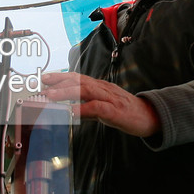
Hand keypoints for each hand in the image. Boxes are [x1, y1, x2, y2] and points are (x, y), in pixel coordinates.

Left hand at [38, 72, 159, 137]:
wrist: (150, 116)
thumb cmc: (126, 111)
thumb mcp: (104, 107)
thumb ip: (87, 107)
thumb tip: (69, 109)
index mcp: (100, 87)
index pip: (78, 78)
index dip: (61, 77)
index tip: (46, 78)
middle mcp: (104, 89)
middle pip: (79, 81)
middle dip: (60, 82)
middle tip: (43, 85)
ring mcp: (110, 99)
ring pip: (86, 90)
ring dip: (67, 92)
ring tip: (52, 95)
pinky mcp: (116, 111)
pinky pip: (98, 108)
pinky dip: (83, 109)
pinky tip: (72, 112)